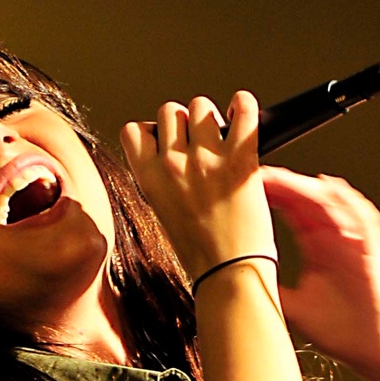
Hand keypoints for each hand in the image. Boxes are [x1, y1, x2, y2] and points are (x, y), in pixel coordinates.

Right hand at [120, 91, 275, 282]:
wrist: (229, 274)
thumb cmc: (201, 254)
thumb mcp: (163, 214)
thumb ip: (162, 179)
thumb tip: (174, 152)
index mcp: (149, 179)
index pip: (134, 130)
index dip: (153, 132)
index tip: (166, 143)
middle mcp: (174, 165)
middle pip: (170, 111)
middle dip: (185, 123)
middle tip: (199, 145)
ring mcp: (206, 160)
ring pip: (200, 106)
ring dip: (212, 118)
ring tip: (222, 138)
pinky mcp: (240, 159)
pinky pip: (243, 109)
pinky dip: (244, 106)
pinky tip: (242, 116)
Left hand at [261, 167, 379, 380]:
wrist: (378, 355)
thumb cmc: (344, 334)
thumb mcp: (294, 308)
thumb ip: (272, 286)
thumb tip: (235, 276)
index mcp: (318, 249)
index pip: (292, 212)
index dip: (271, 196)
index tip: (245, 185)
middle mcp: (337, 241)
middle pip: (309, 200)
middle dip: (285, 184)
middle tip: (258, 173)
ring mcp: (357, 244)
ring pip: (335, 204)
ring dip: (311, 189)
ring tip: (286, 179)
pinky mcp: (376, 252)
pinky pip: (365, 219)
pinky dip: (350, 204)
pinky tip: (331, 191)